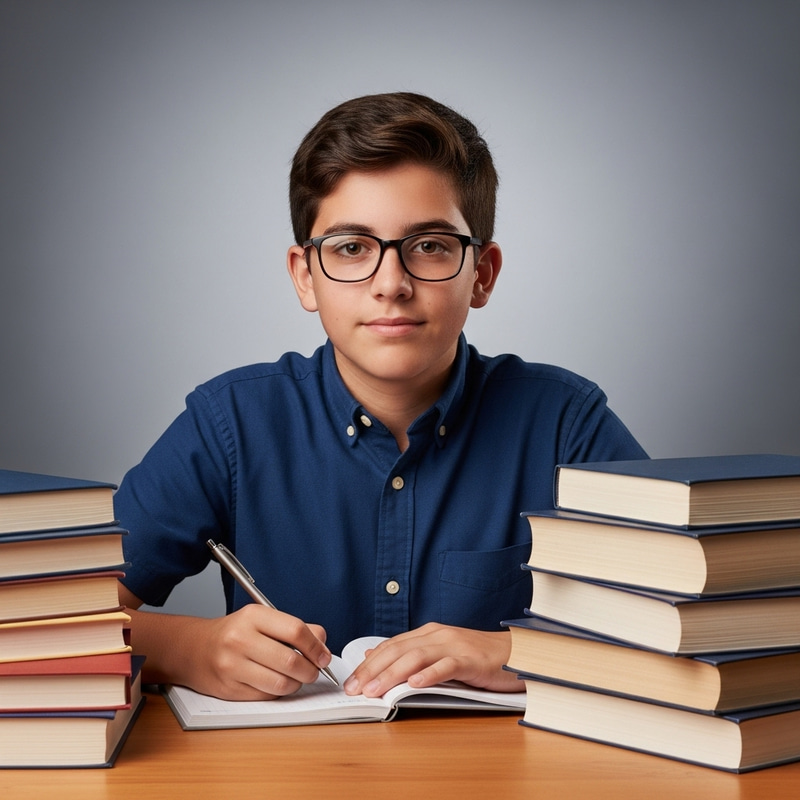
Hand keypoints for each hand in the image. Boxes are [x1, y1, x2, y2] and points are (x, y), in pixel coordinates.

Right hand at [191, 604, 333, 699]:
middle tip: (314, 671)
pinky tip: (277, 683)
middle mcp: (240, 639)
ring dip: (296, 684)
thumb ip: (294, 628)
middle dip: (310, 670)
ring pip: (280, 683)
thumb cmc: (234, 633)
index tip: (324, 656)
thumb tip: (322, 643)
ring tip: (297, 678)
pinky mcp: (229, 688)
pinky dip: (279, 693)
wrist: (194, 649)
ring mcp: (233, 666)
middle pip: (290, 661)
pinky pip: (266, 696)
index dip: (316, 646)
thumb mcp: (262, 619)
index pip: (295, 631)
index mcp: (253, 616)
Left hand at [341, 623, 520, 697]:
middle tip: (355, 690)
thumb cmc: (479, 658)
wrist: (517, 653)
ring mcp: (454, 646)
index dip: (368, 664)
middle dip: (373, 670)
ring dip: (392, 674)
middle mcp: (437, 635)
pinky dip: (429, 675)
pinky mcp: (471, 660)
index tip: (351, 682)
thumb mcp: (440, 653)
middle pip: (398, 650)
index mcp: (428, 634)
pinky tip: (414, 685)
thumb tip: (374, 654)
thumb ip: (410, 653)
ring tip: (375, 690)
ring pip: (416, 657)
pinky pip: (446, 666)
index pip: (390, 646)